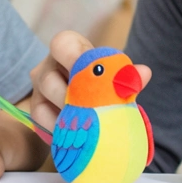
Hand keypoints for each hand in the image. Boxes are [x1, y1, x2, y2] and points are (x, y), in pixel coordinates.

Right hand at [29, 30, 150, 130]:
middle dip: (71, 97)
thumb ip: (126, 76)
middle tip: (94, 108)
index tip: (92, 71)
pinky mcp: (37, 113)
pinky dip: (58, 132)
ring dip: (66, 118)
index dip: (74, 57)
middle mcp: (46, 68)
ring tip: (88, 127)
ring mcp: (38, 92)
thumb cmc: (101, 82)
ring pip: (41, 105)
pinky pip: (41, 124)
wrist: (89, 100)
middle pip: (48, 80)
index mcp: (67, 50)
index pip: (62, 44)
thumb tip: (144, 73)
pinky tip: (76, 137)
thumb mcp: (113, 75)